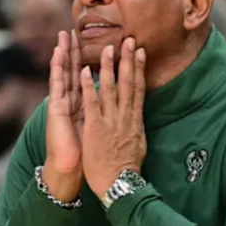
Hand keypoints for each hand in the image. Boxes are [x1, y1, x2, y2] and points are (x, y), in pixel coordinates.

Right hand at [42, 30, 84, 201]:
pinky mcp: (55, 109)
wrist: (70, 169)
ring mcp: (62, 104)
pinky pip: (58, 84)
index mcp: (83, 105)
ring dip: (65, 53)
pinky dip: (59, 68)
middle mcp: (72, 102)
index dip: (92, 60)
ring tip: (65, 35)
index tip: (96, 43)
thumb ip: (101, 117)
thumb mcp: (97, 131)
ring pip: (65, 73)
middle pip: (74, 70)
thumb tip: (113, 108)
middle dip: (75, 50)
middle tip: (74, 30)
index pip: (87, 77)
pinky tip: (59, 54)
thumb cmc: (86, 154)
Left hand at [81, 38, 146, 197]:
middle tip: (129, 40)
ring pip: (110, 88)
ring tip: (107, 48)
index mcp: (135, 120)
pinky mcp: (95, 127)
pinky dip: (88, 87)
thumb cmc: (127, 168)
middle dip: (128, 60)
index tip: (140, 52)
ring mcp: (110, 120)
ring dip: (108, 67)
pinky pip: (91, 103)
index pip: (138, 89)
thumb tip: (139, 119)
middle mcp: (124, 116)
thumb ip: (136, 128)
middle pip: (128, 83)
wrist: (119, 184)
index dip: (139, 68)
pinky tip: (85, 72)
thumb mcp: (138, 144)